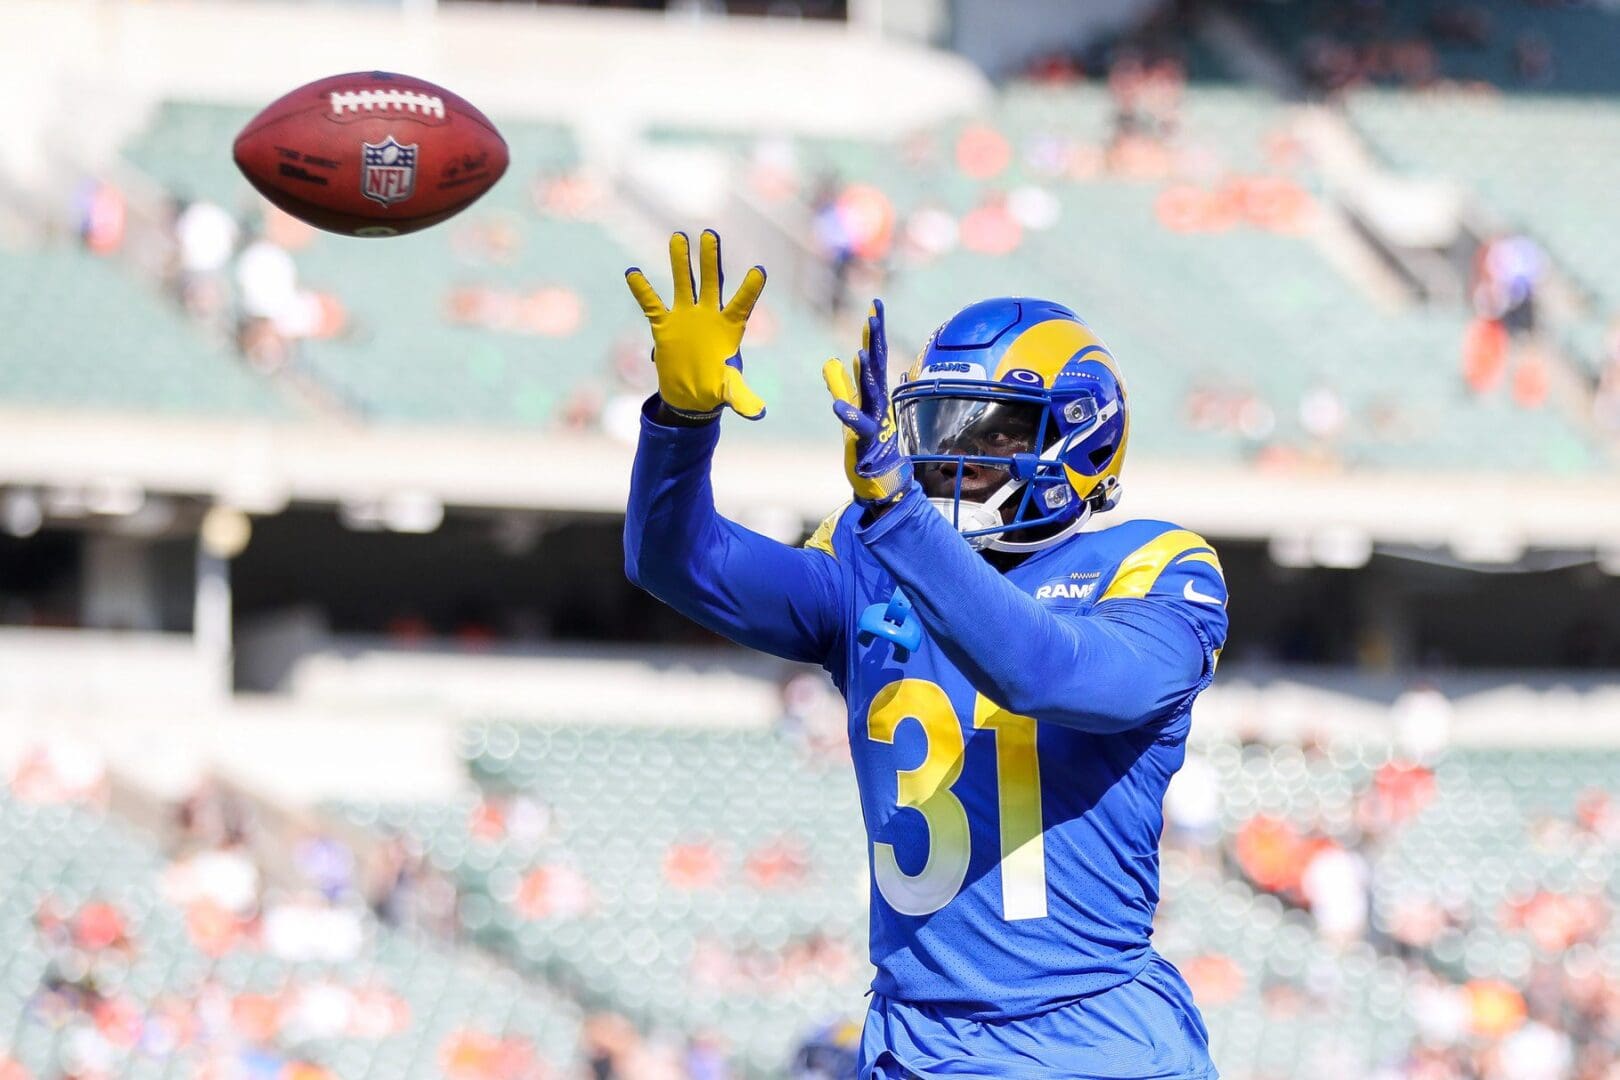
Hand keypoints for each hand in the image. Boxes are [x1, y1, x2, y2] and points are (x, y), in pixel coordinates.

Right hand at [625, 230, 767, 420]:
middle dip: (710, 260)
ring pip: (683, 283)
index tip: (760, 270)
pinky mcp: (664, 326)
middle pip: (711, 282)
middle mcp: (708, 315)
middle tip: (711, 234)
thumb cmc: (716, 389)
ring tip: (679, 237)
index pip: (742, 303)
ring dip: (680, 262)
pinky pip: (651, 304)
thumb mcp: (730, 392)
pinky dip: (642, 290)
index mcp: (730, 328)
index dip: (750, 288)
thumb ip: (742, 397)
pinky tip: (633, 272)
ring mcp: (685, 317)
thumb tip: (758, 413)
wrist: (691, 395)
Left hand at [823, 299, 911, 509]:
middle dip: (876, 339)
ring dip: (867, 371)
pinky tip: (836, 404)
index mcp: (874, 391)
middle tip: (874, 314)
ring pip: (872, 391)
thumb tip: (837, 359)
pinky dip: (848, 415)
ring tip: (861, 350)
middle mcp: (879, 401)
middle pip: (878, 365)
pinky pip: (859, 426)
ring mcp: (876, 420)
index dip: (873, 331)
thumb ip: (842, 384)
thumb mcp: (851, 407)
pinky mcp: (868, 440)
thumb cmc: (868, 443)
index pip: (875, 354)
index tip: (874, 305)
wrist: (881, 478)